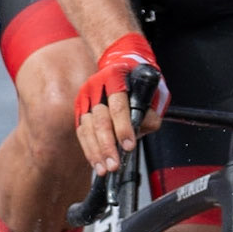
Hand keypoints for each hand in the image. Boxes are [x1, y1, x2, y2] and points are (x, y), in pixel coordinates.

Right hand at [72, 35, 168, 174]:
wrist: (120, 63)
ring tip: (105, 168)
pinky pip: (81, 131)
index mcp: (116, 78)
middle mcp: (97, 87)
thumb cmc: (139, 81)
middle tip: (114, 164)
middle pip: (100, 120)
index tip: (129, 145)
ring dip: (96, 151)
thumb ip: (150, 112)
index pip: (118, 106)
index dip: (123, 127)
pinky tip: (96, 162)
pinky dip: (89, 149)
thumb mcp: (153, 91)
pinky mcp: (80, 108)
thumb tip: (140, 131)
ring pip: (88, 128)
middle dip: (107, 145)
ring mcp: (86, 97)